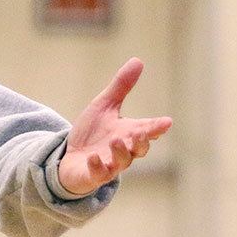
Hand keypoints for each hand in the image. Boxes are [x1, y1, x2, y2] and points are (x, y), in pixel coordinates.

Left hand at [57, 58, 171, 196]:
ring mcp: (109, 165)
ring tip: (117, 141)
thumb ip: (121, 87)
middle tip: (142, 132)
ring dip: (121, 152)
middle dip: (142, 141)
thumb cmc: (92, 133)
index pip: (148, 130)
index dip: (157, 127)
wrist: (70, 158)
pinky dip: (97, 167)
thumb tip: (138, 60)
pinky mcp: (93, 175)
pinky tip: (93, 158)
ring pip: (122, 162)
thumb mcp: (104, 106)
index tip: (166, 122)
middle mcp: (123, 150)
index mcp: (129, 133)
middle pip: (140, 148)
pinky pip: (99, 174)